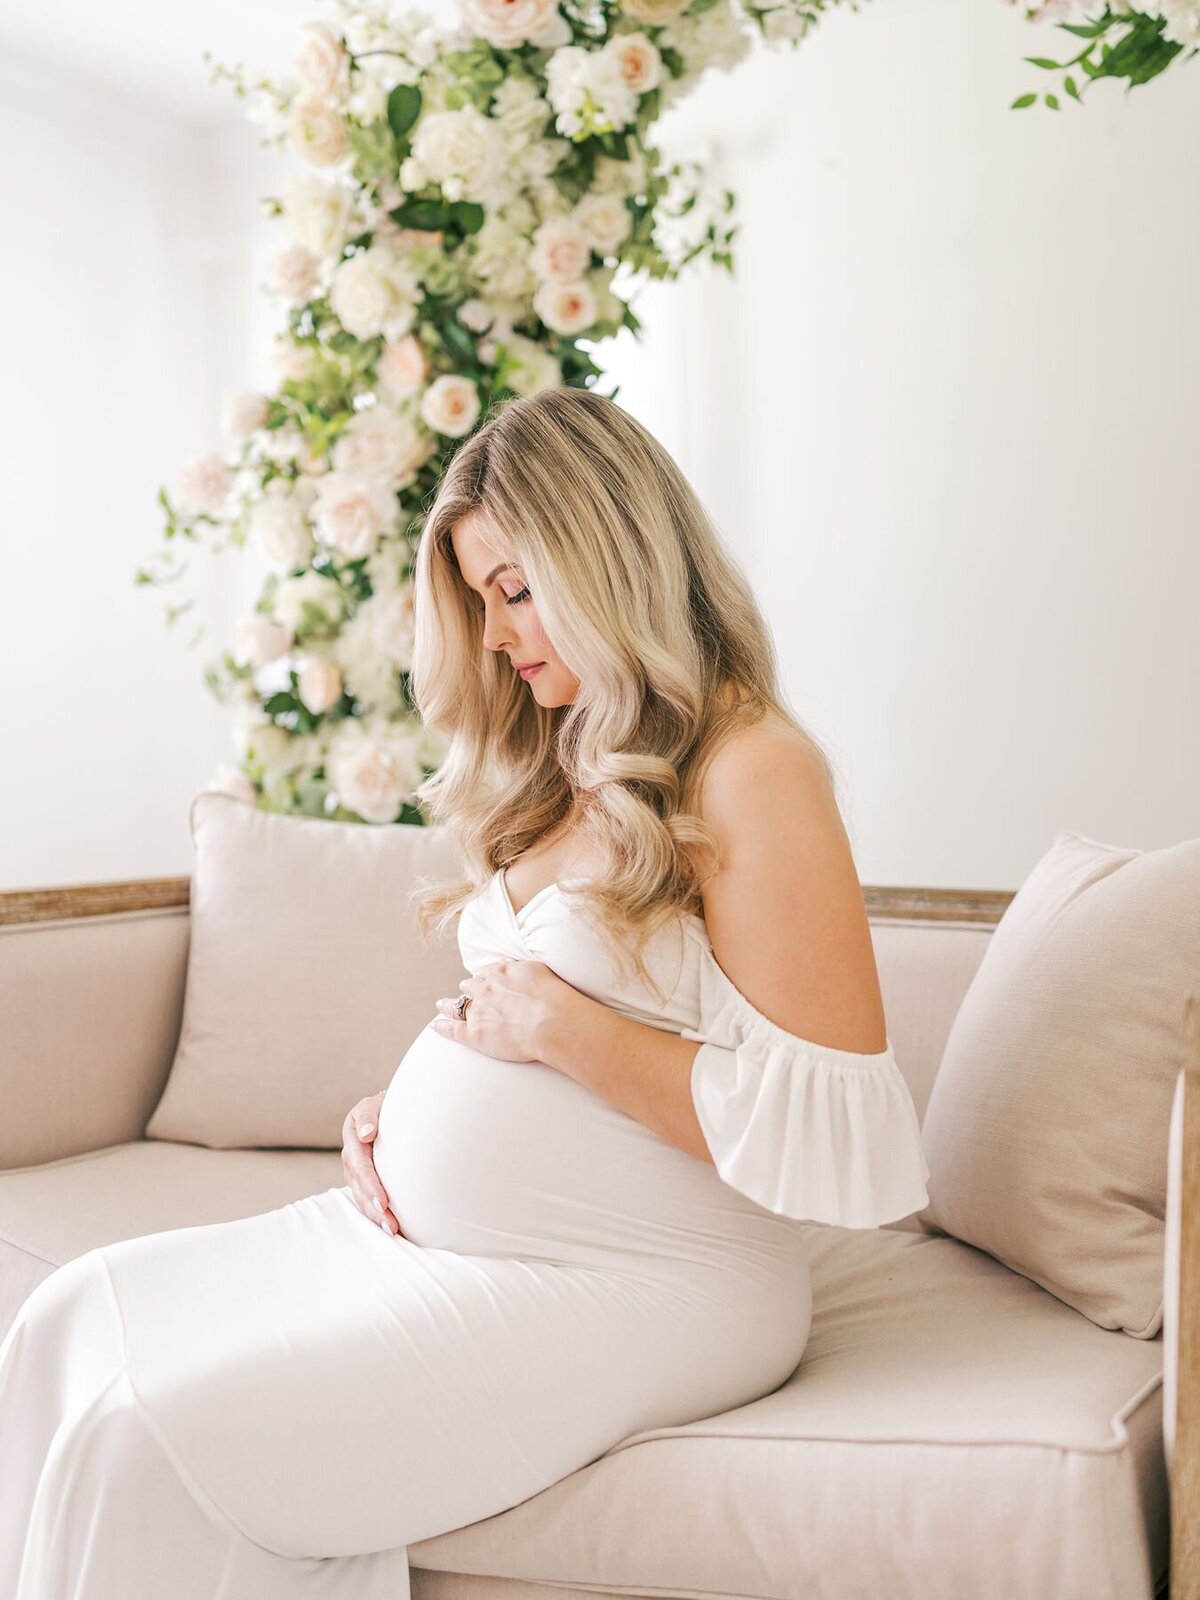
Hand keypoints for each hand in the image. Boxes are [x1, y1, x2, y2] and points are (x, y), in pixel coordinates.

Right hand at [341, 1092, 402, 1237]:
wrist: (385, 1110)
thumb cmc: (382, 1108)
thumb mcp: (372, 1105)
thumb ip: (367, 1116)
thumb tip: (366, 1134)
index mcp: (353, 1141)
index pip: (360, 1167)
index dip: (370, 1186)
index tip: (383, 1202)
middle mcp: (352, 1161)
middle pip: (360, 1189)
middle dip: (373, 1208)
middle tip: (390, 1224)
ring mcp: (357, 1174)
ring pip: (362, 1198)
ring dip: (376, 1216)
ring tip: (392, 1230)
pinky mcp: (365, 1182)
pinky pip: (368, 1200)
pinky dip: (378, 1214)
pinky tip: (392, 1227)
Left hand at [430, 959, 567, 1062]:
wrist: (550, 1020)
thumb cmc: (551, 996)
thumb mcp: (538, 970)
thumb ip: (522, 969)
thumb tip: (517, 970)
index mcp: (499, 973)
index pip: (486, 974)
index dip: (484, 978)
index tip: (484, 980)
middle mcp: (484, 990)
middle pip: (470, 988)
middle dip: (467, 989)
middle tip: (464, 991)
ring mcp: (477, 1012)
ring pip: (456, 1006)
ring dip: (448, 1005)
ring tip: (442, 1005)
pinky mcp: (474, 1034)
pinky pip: (452, 1029)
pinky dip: (442, 1028)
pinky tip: (435, 1027)